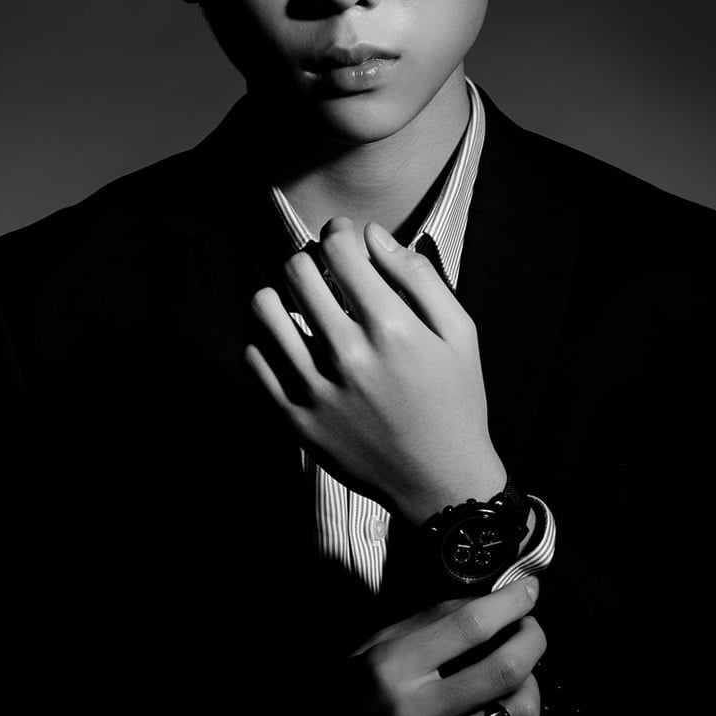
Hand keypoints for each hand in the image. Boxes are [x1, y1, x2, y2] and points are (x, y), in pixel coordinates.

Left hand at [244, 215, 504, 523]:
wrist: (441, 482)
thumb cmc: (456, 402)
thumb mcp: (460, 334)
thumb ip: (419, 278)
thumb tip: (373, 234)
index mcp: (393, 329)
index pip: (339, 250)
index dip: (338, 233)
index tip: (342, 239)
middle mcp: (349, 355)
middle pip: (298, 271)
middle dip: (310, 260)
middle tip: (322, 273)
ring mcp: (317, 389)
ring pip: (266, 310)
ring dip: (280, 295)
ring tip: (297, 305)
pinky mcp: (297, 418)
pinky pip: (256, 360)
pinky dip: (266, 342)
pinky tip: (290, 345)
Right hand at [255, 577, 545, 715]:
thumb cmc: (344, 696)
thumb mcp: (373, 645)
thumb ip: (431, 622)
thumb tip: (494, 601)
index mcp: (391, 670)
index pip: (471, 626)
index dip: (511, 602)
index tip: (527, 591)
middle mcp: (416, 714)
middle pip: (506, 668)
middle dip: (533, 639)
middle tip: (531, 629)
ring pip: (519, 712)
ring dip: (530, 682)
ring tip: (517, 672)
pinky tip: (496, 709)